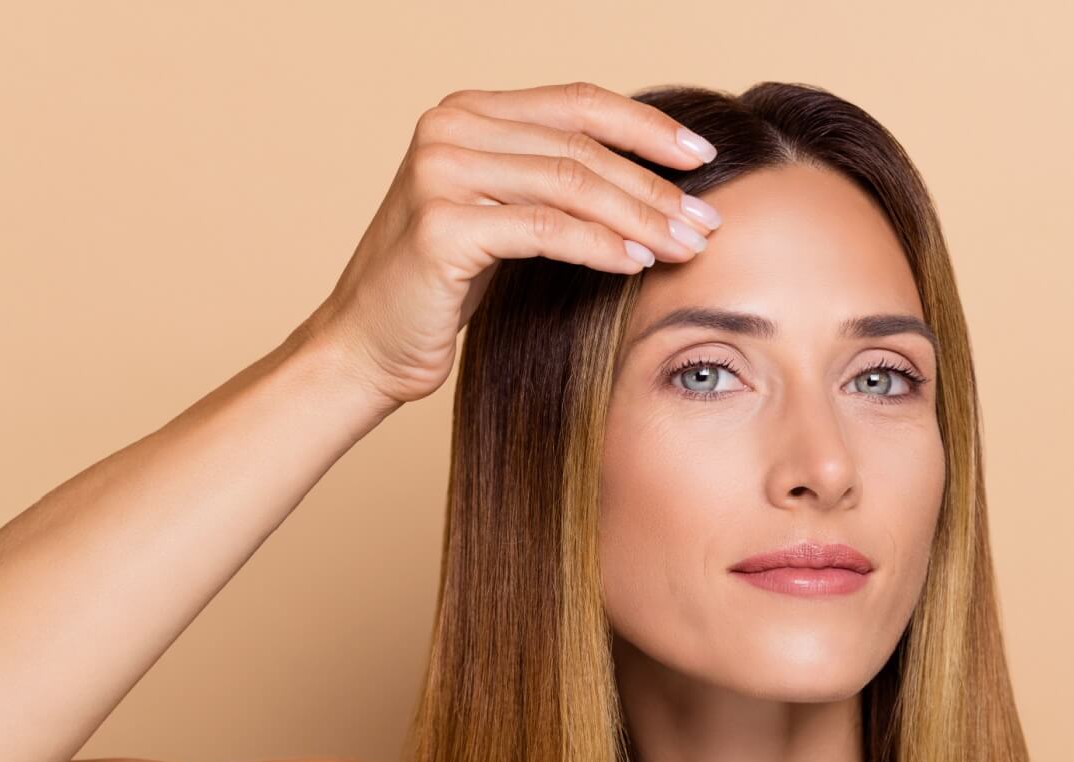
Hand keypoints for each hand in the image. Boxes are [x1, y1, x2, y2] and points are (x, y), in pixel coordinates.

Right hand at [302, 80, 720, 406]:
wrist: (365, 346)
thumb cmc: (442, 287)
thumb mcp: (504, 216)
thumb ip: (554, 181)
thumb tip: (656, 179)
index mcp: (466, 112)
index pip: (577, 102)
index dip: (646, 126)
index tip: (703, 156)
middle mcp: (448, 128)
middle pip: (580, 147)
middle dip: (655, 186)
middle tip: (708, 222)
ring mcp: (439, 173)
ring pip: (569, 185)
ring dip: (641, 217)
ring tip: (688, 246)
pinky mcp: (440, 226)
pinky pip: (544, 230)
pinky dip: (599, 246)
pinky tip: (638, 263)